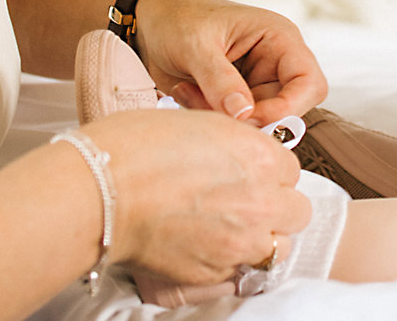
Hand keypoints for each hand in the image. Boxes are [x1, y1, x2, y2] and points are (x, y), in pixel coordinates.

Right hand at [87, 108, 310, 282]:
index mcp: (260, 157)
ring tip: (230, 230)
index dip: (269, 173)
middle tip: (246, 203)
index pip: (292, 171)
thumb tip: (244, 154)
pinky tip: (206, 247)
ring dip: (261, 238)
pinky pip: (241, 272)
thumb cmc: (136, 148)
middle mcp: (261, 201)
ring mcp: (240, 242)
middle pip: (296, 211)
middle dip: (275, 207)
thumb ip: (236, 142)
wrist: (100, 191)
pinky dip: (230, 263)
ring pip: (278, 247)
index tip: (250, 175)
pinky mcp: (215, 273)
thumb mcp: (199, 123)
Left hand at [132, 0, 327, 124]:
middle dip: (250, 117)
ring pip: (257, 121)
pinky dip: (210, 117)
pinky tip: (185, 94)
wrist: (151, 20)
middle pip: (287, 109)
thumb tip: (245, 115)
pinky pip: (234, 122)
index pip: (309, 83)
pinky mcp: (235, 98)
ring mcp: (256, 82)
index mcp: (279, 38)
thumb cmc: (179, 17)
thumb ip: (221, 81)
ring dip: (223, 117)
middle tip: (213, 108)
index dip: (289, 108)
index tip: (251, 118)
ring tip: (188, 92)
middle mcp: (275, 63)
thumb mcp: (196, 45)